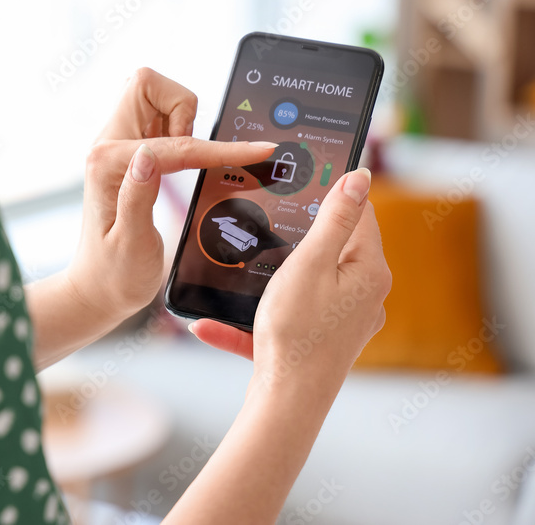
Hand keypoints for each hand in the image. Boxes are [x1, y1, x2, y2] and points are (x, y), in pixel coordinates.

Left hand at [64, 68, 276, 321]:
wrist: (98, 289)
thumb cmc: (114, 274)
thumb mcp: (131, 246)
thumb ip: (137, 198)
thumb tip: (147, 156)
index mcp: (107, 165)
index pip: (173, 143)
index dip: (219, 148)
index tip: (259, 151)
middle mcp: (107, 146)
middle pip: (147, 83)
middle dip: (183, 107)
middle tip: (190, 154)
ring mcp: (118, 146)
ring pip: (156, 95)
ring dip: (182, 120)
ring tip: (184, 166)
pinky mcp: (130, 153)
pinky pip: (161, 118)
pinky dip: (181, 131)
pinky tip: (185, 165)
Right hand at [189, 168, 390, 388]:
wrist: (286, 401)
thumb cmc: (299, 331)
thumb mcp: (311, 262)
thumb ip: (335, 218)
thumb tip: (361, 175)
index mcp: (369, 272)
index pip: (359, 215)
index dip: (332, 192)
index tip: (302, 178)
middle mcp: (363, 297)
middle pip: (330, 249)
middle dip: (294, 235)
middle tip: (262, 218)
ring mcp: (340, 322)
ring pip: (300, 285)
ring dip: (266, 279)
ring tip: (234, 268)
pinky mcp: (316, 344)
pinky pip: (280, 321)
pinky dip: (248, 322)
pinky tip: (209, 326)